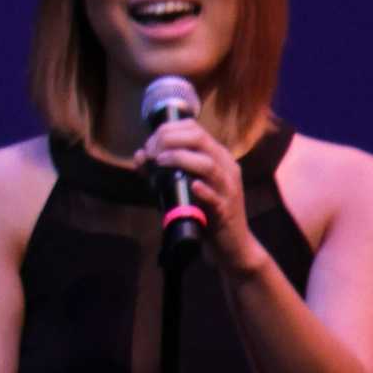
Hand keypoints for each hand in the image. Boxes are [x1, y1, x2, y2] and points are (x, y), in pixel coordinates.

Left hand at [138, 109, 265, 275]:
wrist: (232, 244)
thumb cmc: (205, 212)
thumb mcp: (184, 187)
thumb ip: (163, 171)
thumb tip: (140, 155)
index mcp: (217, 156)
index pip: (194, 128)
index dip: (168, 130)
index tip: (150, 145)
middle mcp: (225, 166)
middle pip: (200, 139)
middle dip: (170, 139)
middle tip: (152, 153)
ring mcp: (228, 187)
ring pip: (208, 164)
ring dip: (180, 158)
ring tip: (160, 161)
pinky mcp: (226, 209)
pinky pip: (216, 196)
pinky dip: (202, 189)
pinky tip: (191, 187)